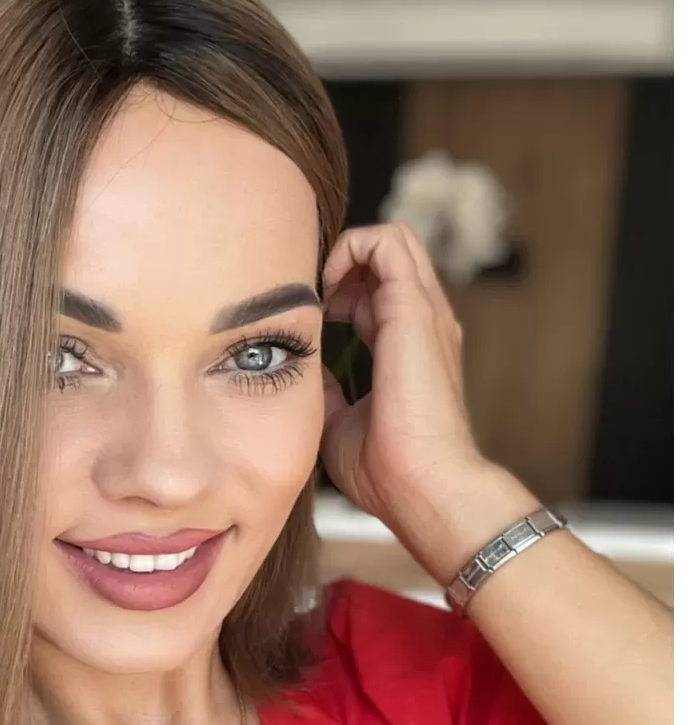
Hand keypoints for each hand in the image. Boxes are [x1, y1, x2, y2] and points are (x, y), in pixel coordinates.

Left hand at [319, 221, 495, 549]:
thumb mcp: (339, 422)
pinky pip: (386, 241)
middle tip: (311, 302)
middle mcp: (421, 322)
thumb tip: (300, 369)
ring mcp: (423, 311)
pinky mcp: (413, 307)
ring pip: (392, 238)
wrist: (422, 486)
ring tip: (320, 293)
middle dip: (342, 264)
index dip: (338, 290)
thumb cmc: (386, 470)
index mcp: (408, 347)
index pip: (377, 291)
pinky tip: (326, 292)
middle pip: (388, 256)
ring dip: (346, 252)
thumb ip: (327, 388)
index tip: (308, 319)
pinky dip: (350, 248)